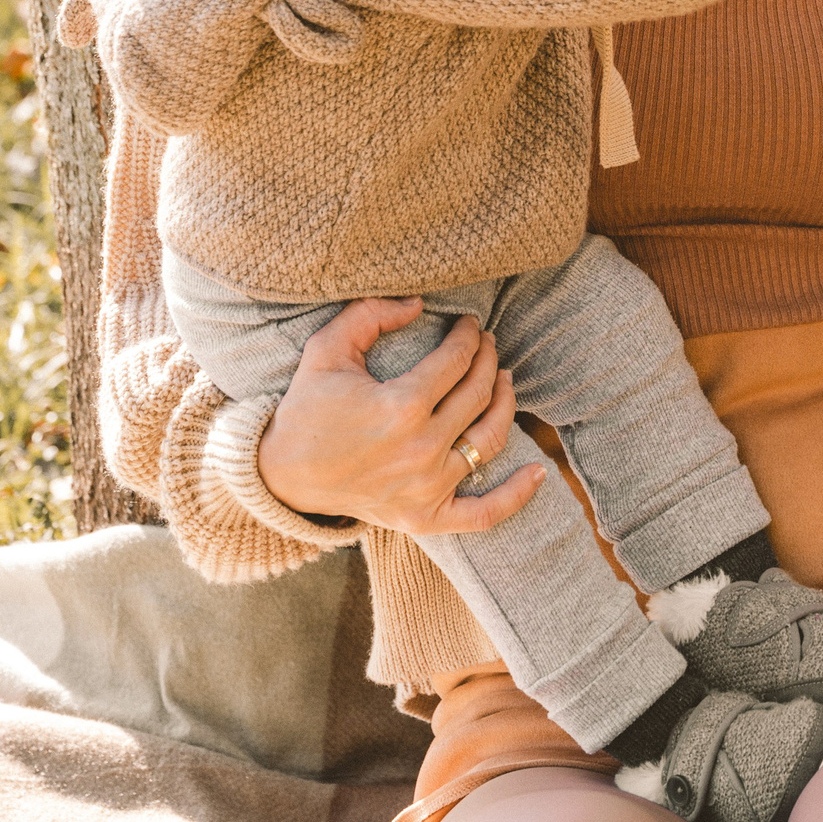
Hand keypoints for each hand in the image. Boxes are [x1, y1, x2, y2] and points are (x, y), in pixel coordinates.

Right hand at [254, 297, 542, 535]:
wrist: (283, 476)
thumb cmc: (307, 409)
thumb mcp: (327, 349)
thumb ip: (371, 314)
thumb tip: (420, 304)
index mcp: (401, 406)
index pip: (457, 361)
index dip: (469, 336)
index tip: (470, 325)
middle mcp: (421, 449)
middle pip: (478, 394)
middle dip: (488, 360)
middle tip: (486, 344)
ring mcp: (427, 488)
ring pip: (490, 440)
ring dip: (505, 404)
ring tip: (503, 380)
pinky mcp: (426, 518)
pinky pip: (484, 514)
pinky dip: (516, 496)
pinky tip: (539, 473)